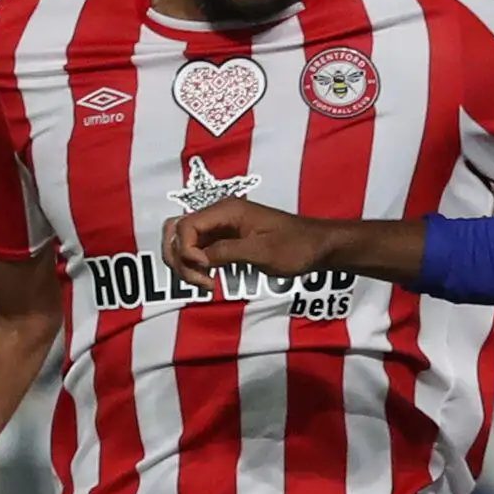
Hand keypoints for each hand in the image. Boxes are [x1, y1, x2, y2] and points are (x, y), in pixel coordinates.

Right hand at [164, 199, 329, 292]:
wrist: (317, 247)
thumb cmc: (295, 246)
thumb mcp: (260, 252)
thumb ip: (225, 252)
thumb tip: (196, 258)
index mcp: (227, 210)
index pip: (184, 226)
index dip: (185, 251)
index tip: (205, 271)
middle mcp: (218, 215)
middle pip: (176, 232)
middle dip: (179, 258)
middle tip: (202, 281)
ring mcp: (220, 228)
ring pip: (183, 243)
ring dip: (185, 265)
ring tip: (207, 284)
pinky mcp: (224, 241)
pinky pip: (198, 251)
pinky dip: (196, 267)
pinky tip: (210, 281)